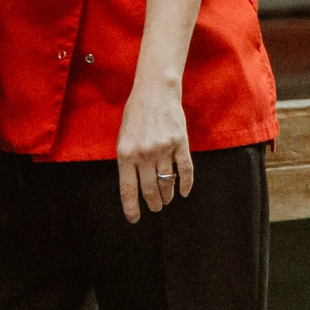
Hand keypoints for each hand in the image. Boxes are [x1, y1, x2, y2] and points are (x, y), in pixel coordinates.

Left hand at [116, 76, 193, 222]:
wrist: (155, 90)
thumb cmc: (136, 114)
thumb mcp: (123, 136)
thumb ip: (127, 160)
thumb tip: (132, 188)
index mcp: (126, 153)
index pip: (128, 189)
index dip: (131, 208)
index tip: (135, 219)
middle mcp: (144, 153)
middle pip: (150, 190)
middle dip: (153, 204)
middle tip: (156, 208)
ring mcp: (163, 148)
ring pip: (167, 184)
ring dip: (168, 195)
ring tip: (167, 199)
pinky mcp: (180, 143)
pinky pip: (185, 171)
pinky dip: (185, 185)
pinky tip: (184, 191)